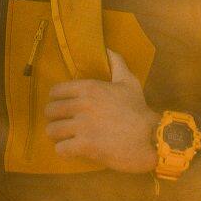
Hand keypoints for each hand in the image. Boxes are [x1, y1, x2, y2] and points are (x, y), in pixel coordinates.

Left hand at [44, 51, 157, 172]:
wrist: (151, 137)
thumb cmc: (139, 110)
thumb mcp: (129, 82)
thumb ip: (117, 64)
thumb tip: (107, 49)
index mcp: (89, 88)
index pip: (55, 91)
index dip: (56, 99)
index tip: (62, 106)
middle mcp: (82, 105)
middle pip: (50, 111)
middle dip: (55, 119)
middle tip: (64, 124)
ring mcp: (82, 126)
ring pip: (52, 130)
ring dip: (58, 136)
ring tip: (66, 138)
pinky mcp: (84, 146)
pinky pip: (60, 149)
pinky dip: (64, 151)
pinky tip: (72, 150)